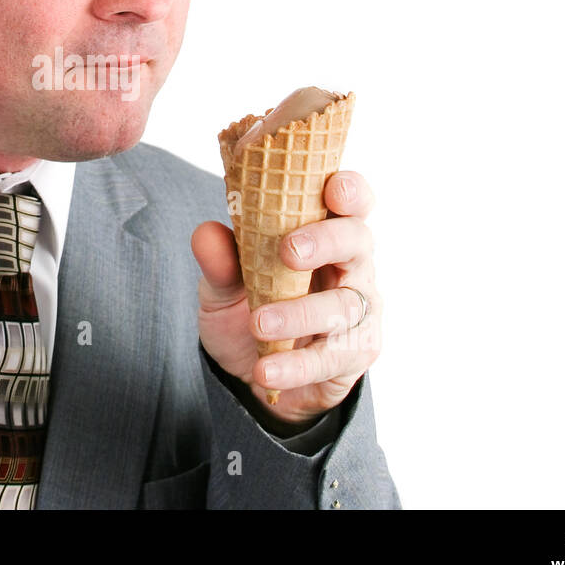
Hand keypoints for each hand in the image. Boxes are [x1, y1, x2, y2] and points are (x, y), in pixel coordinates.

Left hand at [192, 170, 382, 427]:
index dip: (349, 190)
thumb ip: (220, 262)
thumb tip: (206, 232)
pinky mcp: (354, 354)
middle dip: (326, 241)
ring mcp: (359, 310)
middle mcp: (351, 265)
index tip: (332, 189)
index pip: (351, 201)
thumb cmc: (250, 310)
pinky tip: (267, 370)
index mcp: (324, 233)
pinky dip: (295, 365)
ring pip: (344, 305)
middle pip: (358, 241)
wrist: (251, 376)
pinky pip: (331, 357)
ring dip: (299, 314)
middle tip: (289, 251)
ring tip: (259, 324)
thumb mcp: (224, 287)